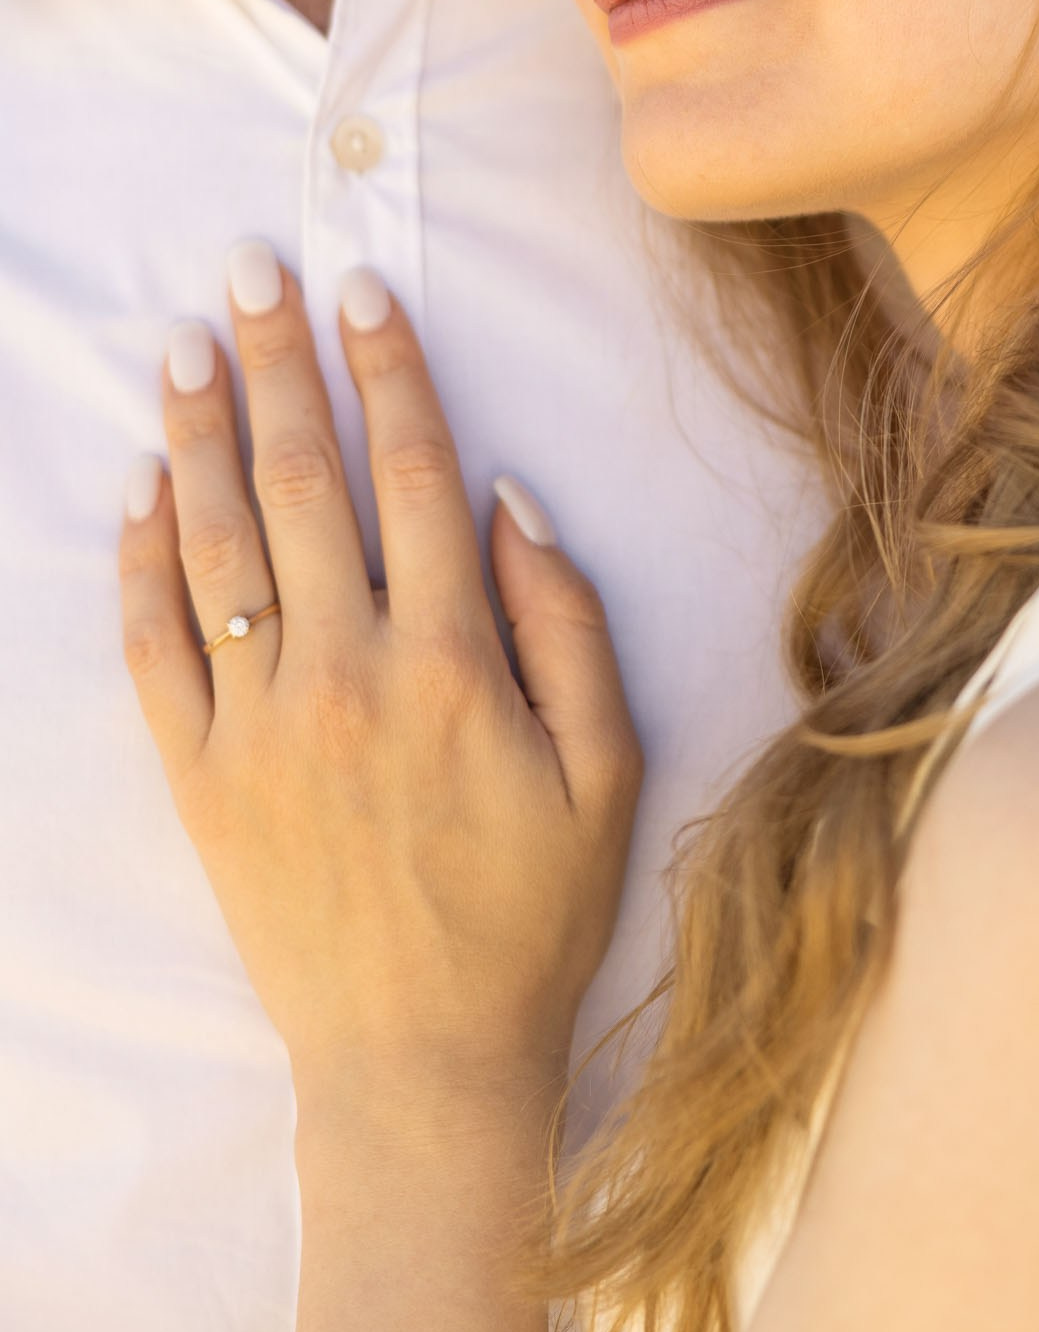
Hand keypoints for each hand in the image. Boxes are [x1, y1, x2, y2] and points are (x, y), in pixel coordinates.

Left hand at [119, 248, 641, 1118]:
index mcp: (453, 665)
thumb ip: (566, 625)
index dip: (388, 370)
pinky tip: (138, 491)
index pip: (411, 476)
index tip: (363, 289)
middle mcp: (345, 678)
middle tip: (252, 268)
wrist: (422, 1063)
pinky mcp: (201, 783)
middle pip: (304, 483)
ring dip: (198, 436)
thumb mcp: (607, 768)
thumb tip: (508, 501)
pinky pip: (154, 653)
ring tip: (183, 346)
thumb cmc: (533, 914)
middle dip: (278, 363)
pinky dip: (140, 564)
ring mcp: (259, 730)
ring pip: (217, 550)